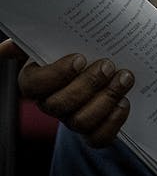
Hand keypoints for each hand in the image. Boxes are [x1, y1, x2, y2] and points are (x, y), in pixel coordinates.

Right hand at [2, 40, 133, 146]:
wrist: (112, 63)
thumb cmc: (83, 48)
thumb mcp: (61, 38)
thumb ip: (38, 37)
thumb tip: (3, 50)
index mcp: (37, 80)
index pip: (32, 85)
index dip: (56, 74)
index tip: (80, 58)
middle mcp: (52, 103)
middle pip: (59, 105)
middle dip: (87, 85)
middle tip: (108, 65)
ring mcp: (73, 119)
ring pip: (80, 122)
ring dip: (105, 99)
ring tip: (125, 78)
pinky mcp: (94, 131)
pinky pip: (99, 138)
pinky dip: (113, 121)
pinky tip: (124, 102)